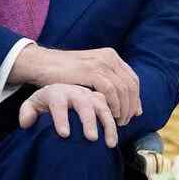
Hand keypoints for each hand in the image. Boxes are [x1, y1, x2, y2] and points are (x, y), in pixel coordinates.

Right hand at [13, 45, 141, 125]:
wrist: (43, 63)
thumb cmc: (65, 73)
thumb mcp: (89, 74)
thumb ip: (106, 83)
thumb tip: (124, 102)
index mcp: (111, 57)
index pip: (132, 79)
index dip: (135, 98)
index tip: (135, 114)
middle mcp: (109, 58)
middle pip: (130, 85)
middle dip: (131, 105)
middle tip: (126, 121)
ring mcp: (100, 63)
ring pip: (123, 89)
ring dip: (124, 108)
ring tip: (119, 122)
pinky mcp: (91, 70)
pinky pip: (111, 90)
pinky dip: (114, 104)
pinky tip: (111, 115)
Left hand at [18, 84, 117, 146]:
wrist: (60, 92)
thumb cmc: (45, 103)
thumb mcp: (32, 104)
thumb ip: (27, 112)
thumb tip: (27, 122)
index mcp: (57, 92)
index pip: (58, 104)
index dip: (61, 118)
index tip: (64, 134)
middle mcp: (76, 92)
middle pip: (84, 104)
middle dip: (89, 121)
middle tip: (91, 138)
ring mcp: (90, 95)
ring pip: (103, 106)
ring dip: (108, 124)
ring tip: (109, 143)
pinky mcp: (100, 100)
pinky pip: (112, 109)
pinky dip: (115, 123)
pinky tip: (114, 139)